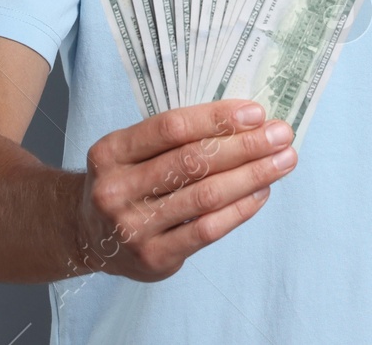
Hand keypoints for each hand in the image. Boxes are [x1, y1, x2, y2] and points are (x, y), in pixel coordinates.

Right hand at [74, 100, 295, 281]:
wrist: (89, 237)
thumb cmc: (128, 182)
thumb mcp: (134, 151)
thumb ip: (179, 137)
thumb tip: (247, 121)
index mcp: (111, 152)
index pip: (172, 127)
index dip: (217, 118)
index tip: (256, 113)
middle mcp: (116, 189)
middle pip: (192, 161)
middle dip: (245, 145)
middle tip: (281, 134)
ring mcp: (132, 227)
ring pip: (205, 196)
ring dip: (252, 175)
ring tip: (283, 161)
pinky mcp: (153, 258)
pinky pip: (206, 230)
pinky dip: (240, 209)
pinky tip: (262, 192)